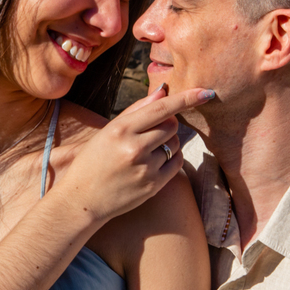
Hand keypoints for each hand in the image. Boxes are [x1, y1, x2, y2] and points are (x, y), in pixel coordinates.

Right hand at [52, 84, 214, 222]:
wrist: (83, 199)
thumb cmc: (93, 161)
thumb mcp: (108, 131)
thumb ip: (136, 110)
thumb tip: (163, 90)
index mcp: (121, 130)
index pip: (161, 108)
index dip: (186, 98)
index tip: (206, 92)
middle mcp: (134, 148)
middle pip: (172, 125)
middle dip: (168, 124)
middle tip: (152, 132)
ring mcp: (145, 168)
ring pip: (175, 144)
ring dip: (168, 143)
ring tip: (147, 151)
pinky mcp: (153, 186)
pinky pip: (177, 162)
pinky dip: (172, 158)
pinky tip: (155, 161)